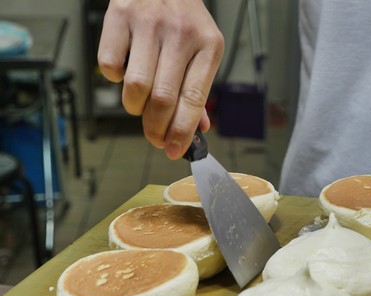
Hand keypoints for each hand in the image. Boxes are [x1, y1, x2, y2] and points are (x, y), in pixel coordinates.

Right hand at [97, 0, 223, 158]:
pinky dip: (114, 78)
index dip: (183, 131)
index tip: (175, 150)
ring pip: (135, 87)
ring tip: (141, 103)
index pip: (193, 99)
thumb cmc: (185, 17)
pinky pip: (109, 65)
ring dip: (135, 107)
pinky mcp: (119, 16)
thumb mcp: (204, 47)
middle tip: (155, 137)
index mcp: (208, 45)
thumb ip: (199, 87)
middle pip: (163, 99)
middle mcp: (180, 33)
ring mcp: (148, 23)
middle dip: (156, 129)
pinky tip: (125, 70)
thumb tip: (199, 128)